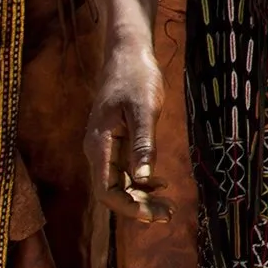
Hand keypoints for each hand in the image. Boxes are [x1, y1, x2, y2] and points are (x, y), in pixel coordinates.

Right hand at [86, 34, 170, 223]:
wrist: (128, 52)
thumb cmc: (137, 77)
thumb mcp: (144, 109)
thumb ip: (143, 144)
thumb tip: (143, 180)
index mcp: (100, 145)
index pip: (107, 191)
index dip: (128, 207)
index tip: (153, 215)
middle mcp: (98, 149)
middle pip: (113, 191)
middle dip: (138, 206)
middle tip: (168, 214)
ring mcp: (106, 145)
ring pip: (119, 182)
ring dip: (141, 195)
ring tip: (168, 205)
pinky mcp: (116, 139)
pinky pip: (124, 168)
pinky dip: (141, 179)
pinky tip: (160, 183)